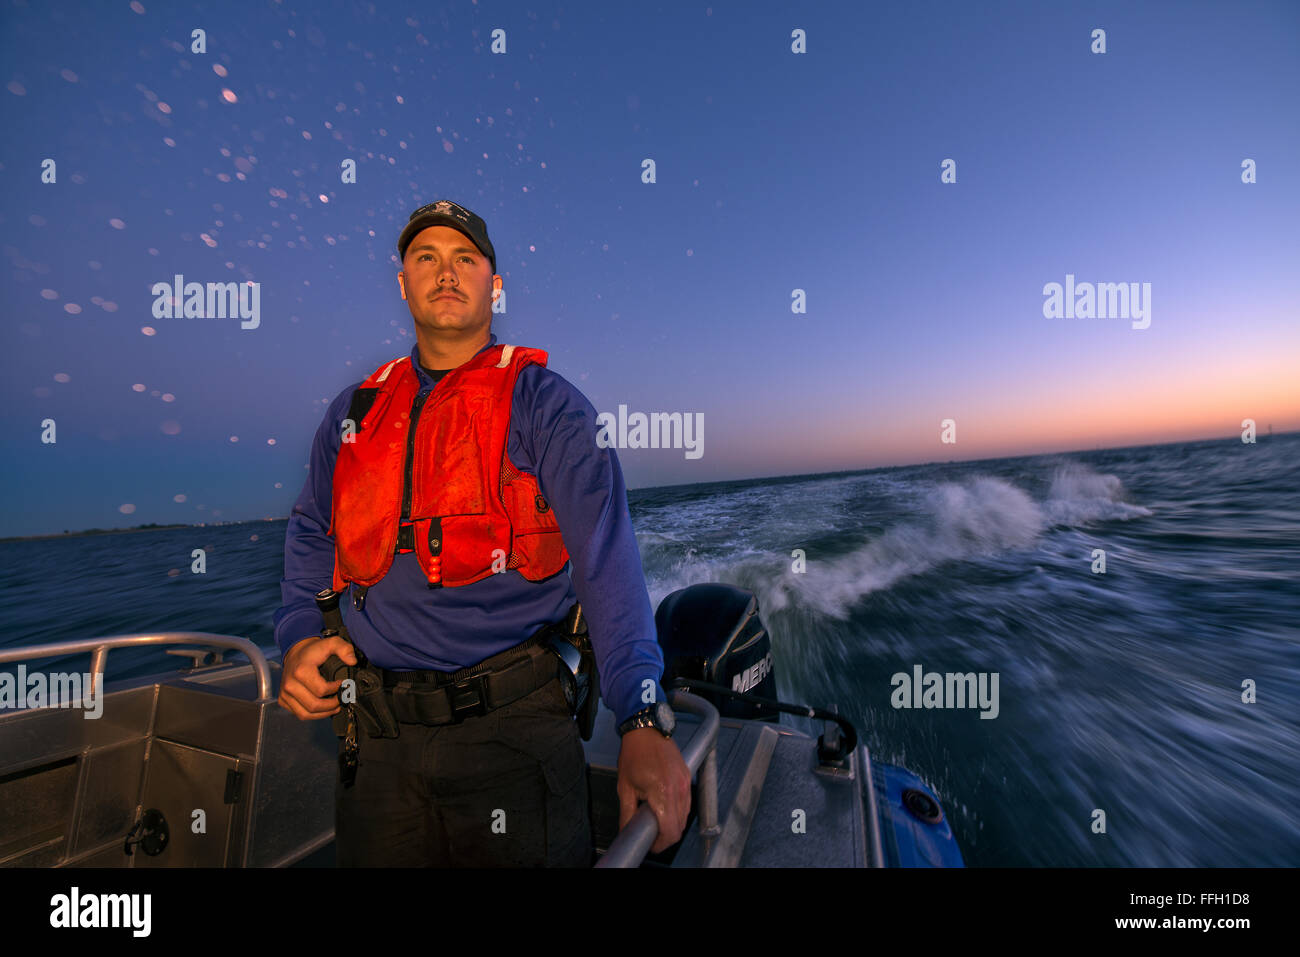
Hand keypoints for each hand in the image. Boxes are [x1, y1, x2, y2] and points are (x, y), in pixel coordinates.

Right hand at [277, 635, 356, 719]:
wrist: (296, 652)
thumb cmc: (314, 651)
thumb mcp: (331, 643)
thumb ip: (344, 648)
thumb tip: (352, 661)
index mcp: (301, 671)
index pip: (321, 691)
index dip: (336, 690)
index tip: (343, 685)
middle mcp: (290, 684)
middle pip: (314, 705)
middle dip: (331, 705)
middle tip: (341, 700)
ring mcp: (285, 694)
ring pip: (306, 714)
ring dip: (323, 713)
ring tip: (335, 707)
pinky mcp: (283, 700)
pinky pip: (300, 714)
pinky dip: (313, 715)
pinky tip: (323, 709)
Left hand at [616, 728, 691, 853]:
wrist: (646, 729)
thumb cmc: (634, 754)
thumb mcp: (625, 787)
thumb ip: (627, 813)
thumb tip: (627, 831)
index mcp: (663, 793)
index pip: (671, 831)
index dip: (661, 844)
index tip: (651, 844)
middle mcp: (679, 790)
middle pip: (680, 827)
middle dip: (666, 836)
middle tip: (652, 834)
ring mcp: (686, 783)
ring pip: (685, 816)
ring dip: (673, 824)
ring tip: (657, 819)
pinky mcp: (687, 777)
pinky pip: (687, 802)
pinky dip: (678, 810)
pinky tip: (664, 806)